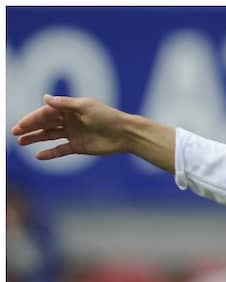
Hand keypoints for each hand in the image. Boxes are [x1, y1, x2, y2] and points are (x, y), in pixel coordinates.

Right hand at [12, 95, 129, 159]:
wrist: (125, 134)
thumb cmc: (107, 117)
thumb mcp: (85, 107)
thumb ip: (65, 104)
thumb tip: (45, 98)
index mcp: (70, 108)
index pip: (46, 113)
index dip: (33, 119)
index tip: (21, 125)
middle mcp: (70, 120)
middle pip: (45, 124)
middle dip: (30, 128)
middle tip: (15, 133)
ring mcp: (73, 134)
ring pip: (50, 136)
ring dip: (36, 138)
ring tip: (21, 142)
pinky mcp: (79, 147)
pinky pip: (61, 150)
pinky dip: (50, 153)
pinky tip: (38, 155)